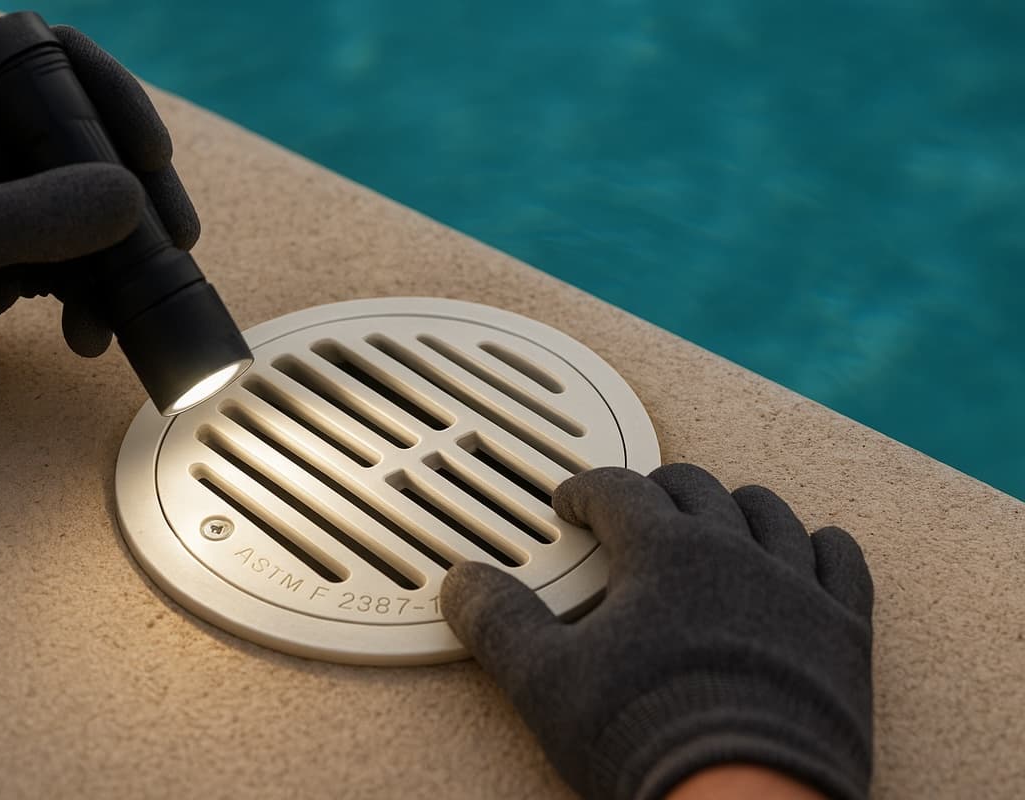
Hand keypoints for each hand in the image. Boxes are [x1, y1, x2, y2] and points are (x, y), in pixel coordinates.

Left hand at [0, 26, 199, 402]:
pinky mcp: (10, 260)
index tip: (150, 155)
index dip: (116, 99)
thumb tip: (134, 200)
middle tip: (174, 241)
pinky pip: (78, 268)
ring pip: (95, 216)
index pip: (60, 69)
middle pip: (95, 148)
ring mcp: (4, 206)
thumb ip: (39, 215)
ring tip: (124, 311)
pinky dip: (94, 301)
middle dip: (139, 198)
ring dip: (121, 264)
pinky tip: (87, 336)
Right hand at [441, 464, 872, 799]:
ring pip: (769, 514)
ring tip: (718, 515)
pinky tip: (813, 546)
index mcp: (662, 552)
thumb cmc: (645, 735)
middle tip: (637, 503)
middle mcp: (733, 552)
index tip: (571, 499)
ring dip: (737, 506)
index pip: (617, 491)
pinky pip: (842, 563)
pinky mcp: (843, 631)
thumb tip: (462, 582)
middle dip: (657, 489)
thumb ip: (500, 622)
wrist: (744, 799)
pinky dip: (824, 547)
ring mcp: (794, 587)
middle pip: (694, 489)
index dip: (586, 489)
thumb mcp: (545, 681)